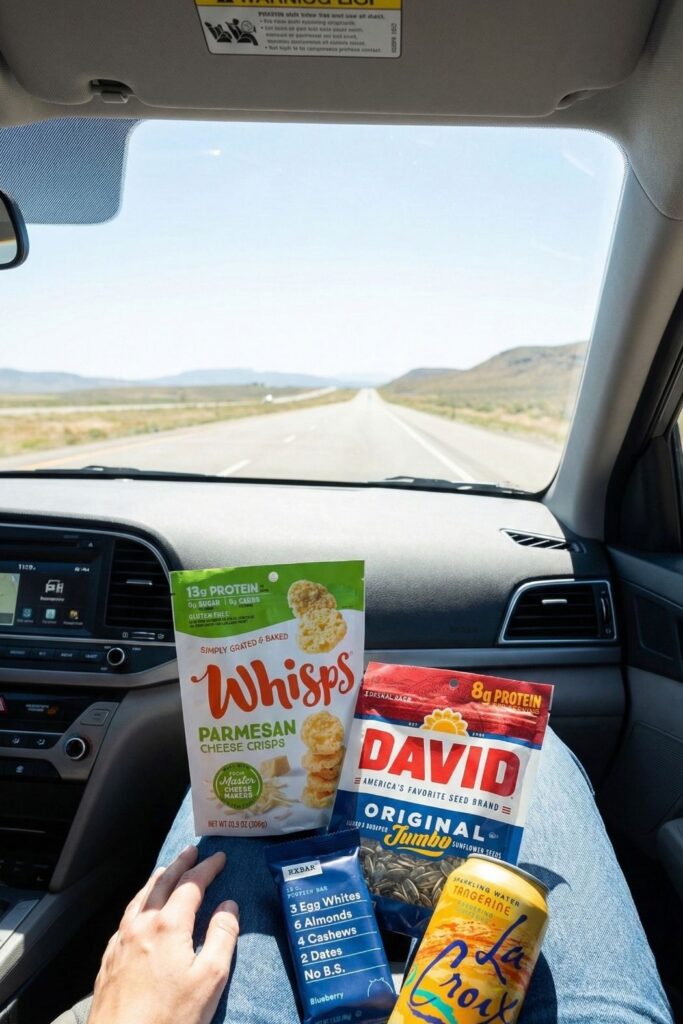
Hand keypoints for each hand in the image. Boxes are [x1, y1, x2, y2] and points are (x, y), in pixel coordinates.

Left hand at [89, 846, 238, 1023]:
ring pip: (140, 898)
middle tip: (192, 851)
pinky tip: (141, 910)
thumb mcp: (209, 980)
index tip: (220, 858)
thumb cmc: (169, 1018)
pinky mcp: (109, 959)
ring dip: (157, 880)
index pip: (191, 884)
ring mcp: (121, 942)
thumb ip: (221, 937)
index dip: (207, 868)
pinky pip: (126, 917)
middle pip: (162, 884)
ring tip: (166, 870)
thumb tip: (229, 906)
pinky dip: (140, 902)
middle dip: (180, 864)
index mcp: (168, 926)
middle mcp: (142, 925)